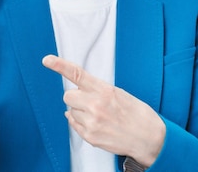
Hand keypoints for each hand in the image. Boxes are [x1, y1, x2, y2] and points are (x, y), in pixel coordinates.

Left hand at [42, 55, 164, 166]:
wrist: (150, 138)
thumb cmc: (136, 113)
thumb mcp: (119, 93)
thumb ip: (97, 90)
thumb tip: (79, 91)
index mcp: (104, 90)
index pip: (76, 74)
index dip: (59, 65)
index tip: (47, 60)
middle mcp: (95, 105)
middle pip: (68, 95)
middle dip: (76, 97)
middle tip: (91, 102)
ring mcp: (91, 122)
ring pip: (70, 111)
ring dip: (80, 112)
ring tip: (99, 116)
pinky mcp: (90, 136)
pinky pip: (74, 124)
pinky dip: (81, 123)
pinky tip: (97, 124)